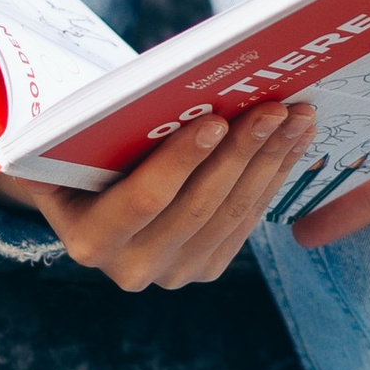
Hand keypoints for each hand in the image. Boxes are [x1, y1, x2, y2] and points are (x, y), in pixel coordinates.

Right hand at [0, 98, 317, 291]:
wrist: (95, 193)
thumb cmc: (84, 153)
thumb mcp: (74, 144)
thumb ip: (95, 133)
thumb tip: (144, 96)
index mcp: (90, 239)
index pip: (144, 199)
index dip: (181, 161)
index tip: (216, 121)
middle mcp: (131, 267)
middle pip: (199, 205)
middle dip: (241, 152)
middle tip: (274, 109)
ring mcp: (174, 272)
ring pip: (232, 212)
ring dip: (270, 160)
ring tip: (296, 116)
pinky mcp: (207, 267)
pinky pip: (247, 219)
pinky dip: (273, 176)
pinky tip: (294, 140)